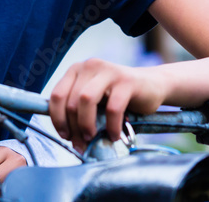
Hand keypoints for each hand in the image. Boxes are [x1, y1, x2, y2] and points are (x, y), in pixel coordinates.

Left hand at [48, 58, 165, 151]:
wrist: (151, 86)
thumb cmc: (117, 97)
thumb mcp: (94, 100)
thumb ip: (79, 112)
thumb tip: (68, 138)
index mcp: (76, 70)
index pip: (57, 95)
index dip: (57, 119)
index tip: (65, 135)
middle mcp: (90, 66)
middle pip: (71, 100)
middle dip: (74, 127)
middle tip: (81, 143)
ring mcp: (108, 71)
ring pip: (86, 100)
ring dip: (86, 124)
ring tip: (93, 138)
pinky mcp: (127, 81)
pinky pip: (113, 108)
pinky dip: (111, 126)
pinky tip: (114, 135)